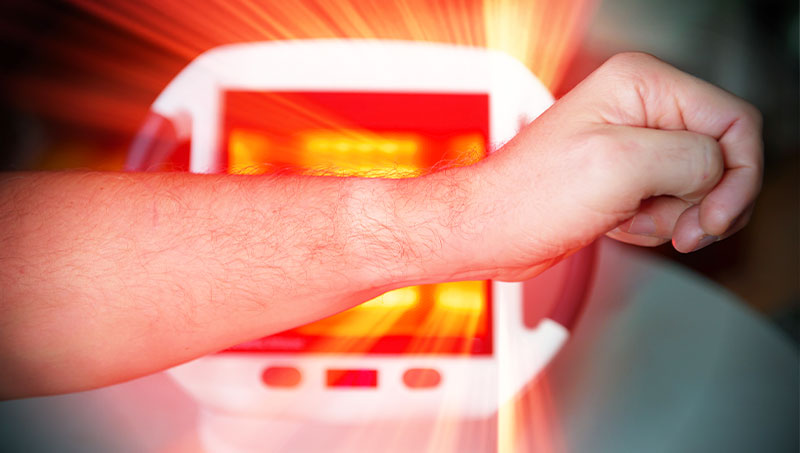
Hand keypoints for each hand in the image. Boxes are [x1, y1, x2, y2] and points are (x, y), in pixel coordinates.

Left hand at [472, 52, 761, 280]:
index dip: (738, 175)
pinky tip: (617, 224)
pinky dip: (653, 224)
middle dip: (700, 201)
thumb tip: (719, 169)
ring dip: (672, 216)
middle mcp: (640, 108)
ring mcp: (633, 144)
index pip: (733, 122)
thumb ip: (691, 158)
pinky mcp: (625, 177)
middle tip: (676, 227)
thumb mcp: (622, 166)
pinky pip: (670, 203)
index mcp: (641, 85)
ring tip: (627, 220)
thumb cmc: (530, 197)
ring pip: (697, 186)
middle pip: (719, 157)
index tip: (714, 218)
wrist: (491, 231)